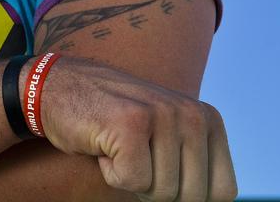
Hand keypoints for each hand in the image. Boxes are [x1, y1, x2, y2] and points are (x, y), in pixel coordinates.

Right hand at [36, 58, 236, 201]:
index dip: (185, 195)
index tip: (159, 172)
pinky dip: (110, 173)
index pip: (223, 191)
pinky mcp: (130, 124)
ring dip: (131, 178)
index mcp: (208, 120)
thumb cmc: (111, 123)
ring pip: (162, 192)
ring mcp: (162, 115)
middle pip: (191, 196)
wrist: (56, 87)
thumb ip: (194, 165)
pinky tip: (103, 143)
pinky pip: (131, 181)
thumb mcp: (167, 138)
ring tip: (117, 146)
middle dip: (157, 189)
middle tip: (134, 158)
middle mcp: (191, 114)